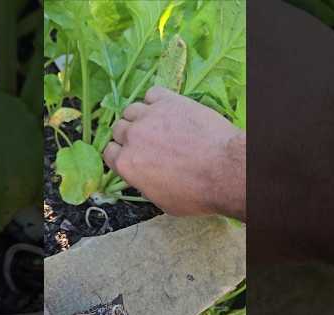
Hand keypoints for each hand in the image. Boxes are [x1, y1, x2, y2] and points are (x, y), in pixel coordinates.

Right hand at [104, 86, 245, 218]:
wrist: (225, 170)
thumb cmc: (197, 193)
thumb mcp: (163, 202)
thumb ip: (145, 185)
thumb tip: (143, 179)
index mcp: (126, 164)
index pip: (108, 152)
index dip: (119, 155)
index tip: (130, 156)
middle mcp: (132, 137)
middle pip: (118, 129)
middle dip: (129, 136)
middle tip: (146, 142)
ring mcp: (149, 116)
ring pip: (131, 110)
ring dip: (139, 117)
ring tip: (155, 124)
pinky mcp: (169, 101)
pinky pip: (152, 93)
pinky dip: (155, 100)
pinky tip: (166, 109)